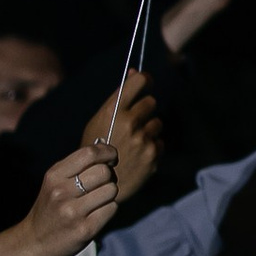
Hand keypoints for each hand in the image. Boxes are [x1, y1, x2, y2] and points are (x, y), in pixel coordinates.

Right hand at [28, 147, 121, 255]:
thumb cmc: (51, 208)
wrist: (36, 242)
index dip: (107, 152)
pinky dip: (109, 209)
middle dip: (109, 176)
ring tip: (98, 200)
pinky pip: (112, 208)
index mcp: (54, 176)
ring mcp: (73, 212)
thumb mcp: (55, 183)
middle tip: (102, 184)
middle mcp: (61, 192)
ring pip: (111, 190)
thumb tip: (105, 146)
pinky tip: (97, 213)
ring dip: (110, 194)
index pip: (88, 153)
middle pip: (104, 172)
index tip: (111, 157)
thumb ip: (77, 166)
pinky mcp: (85, 229)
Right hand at [80, 66, 161, 200]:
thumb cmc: (96, 146)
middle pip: (151, 102)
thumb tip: (135, 71)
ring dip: (148, 129)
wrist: (95, 183)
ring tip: (133, 141)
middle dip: (144, 108)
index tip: (146, 81)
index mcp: (114, 112)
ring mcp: (143, 140)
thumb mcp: (99, 119)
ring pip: (157, 123)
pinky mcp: (152, 156)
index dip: (145, 79)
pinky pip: (159, 142)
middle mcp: (130, 123)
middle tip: (134, 120)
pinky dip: (151, 146)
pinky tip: (137, 155)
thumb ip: (119, 97)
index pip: (139, 82)